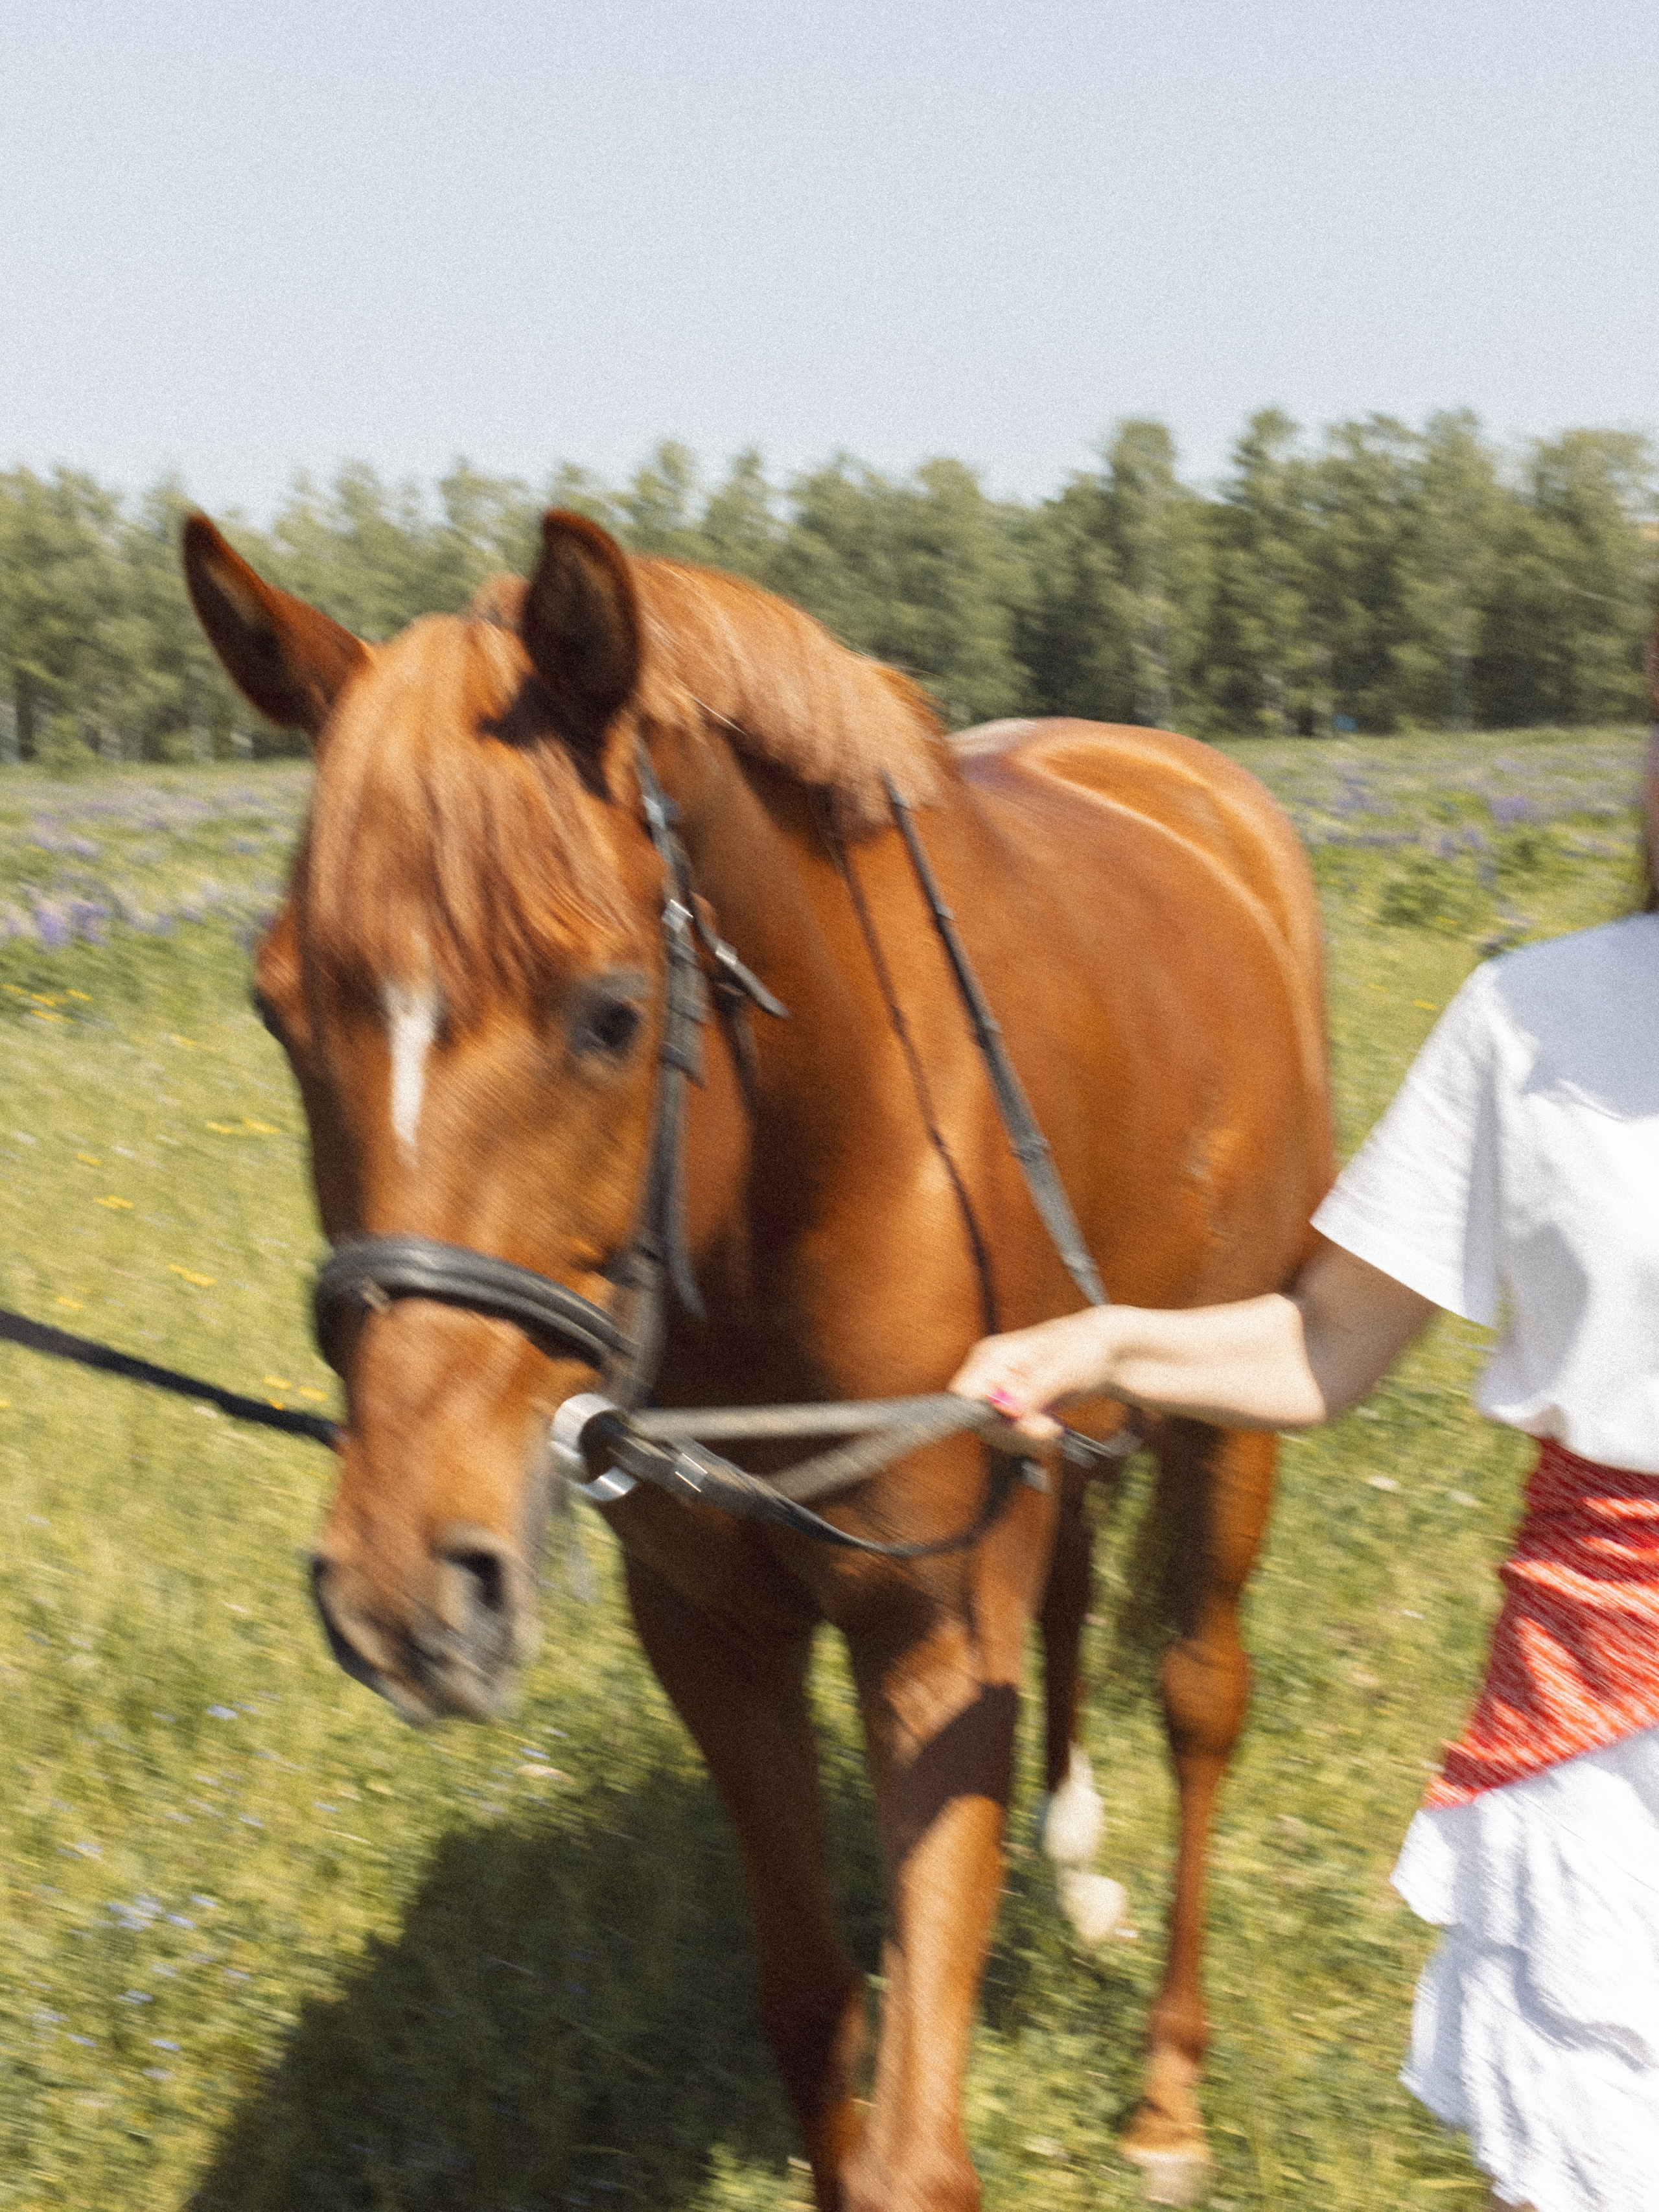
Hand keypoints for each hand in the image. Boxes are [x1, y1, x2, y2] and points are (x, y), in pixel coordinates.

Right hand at [948, 1309, 1117, 1442]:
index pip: (963, 1395)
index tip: (1022, 1419)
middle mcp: (988, 1375)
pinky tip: (1052, 1428)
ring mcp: (998, 1393)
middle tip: (1050, 1428)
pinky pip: (1010, 1437)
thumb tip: (1005, 1410)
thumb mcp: (1063, 1368)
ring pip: (995, 1434)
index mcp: (991, 1356)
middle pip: (980, 1422)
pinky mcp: (1011, 1409)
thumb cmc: (1084, 1348)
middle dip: (1017, 1432)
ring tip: (1055, 1427)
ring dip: (1028, 1439)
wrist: (1103, 1353)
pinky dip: (1032, 1440)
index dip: (986, 1416)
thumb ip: (1033, 1388)